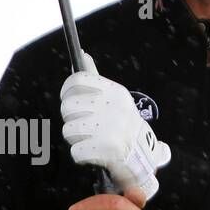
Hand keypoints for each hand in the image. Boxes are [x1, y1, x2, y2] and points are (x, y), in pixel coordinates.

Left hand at [60, 50, 171, 200]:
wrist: (142, 153)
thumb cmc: (121, 121)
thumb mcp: (114, 96)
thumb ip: (94, 77)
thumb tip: (81, 54)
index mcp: (114, 92)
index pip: (76, 81)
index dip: (67, 90)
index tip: (71, 98)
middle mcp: (112, 107)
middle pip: (67, 107)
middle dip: (72, 118)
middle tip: (86, 123)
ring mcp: (108, 128)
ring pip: (67, 130)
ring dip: (76, 138)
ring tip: (92, 138)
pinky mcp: (103, 150)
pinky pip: (75, 151)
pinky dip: (81, 155)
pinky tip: (94, 151)